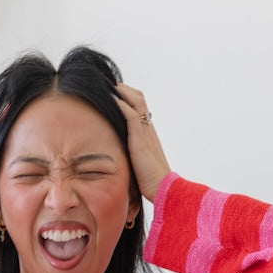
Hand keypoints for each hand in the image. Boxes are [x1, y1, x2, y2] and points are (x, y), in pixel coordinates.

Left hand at [114, 84, 171, 202]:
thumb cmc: (151, 181)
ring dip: (123, 92)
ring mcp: (145, 132)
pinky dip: (122, 105)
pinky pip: (132, 115)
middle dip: (126, 90)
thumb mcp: (139, 163)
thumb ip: (131, 154)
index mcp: (149, 134)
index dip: (130, 98)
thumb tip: (119, 156)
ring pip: (137, 102)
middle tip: (112, 85)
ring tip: (110, 86)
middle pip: (140, 99)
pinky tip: (112, 99)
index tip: (117, 93)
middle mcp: (149, 129)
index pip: (141, 108)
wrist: (162, 187)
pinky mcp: (140, 139)